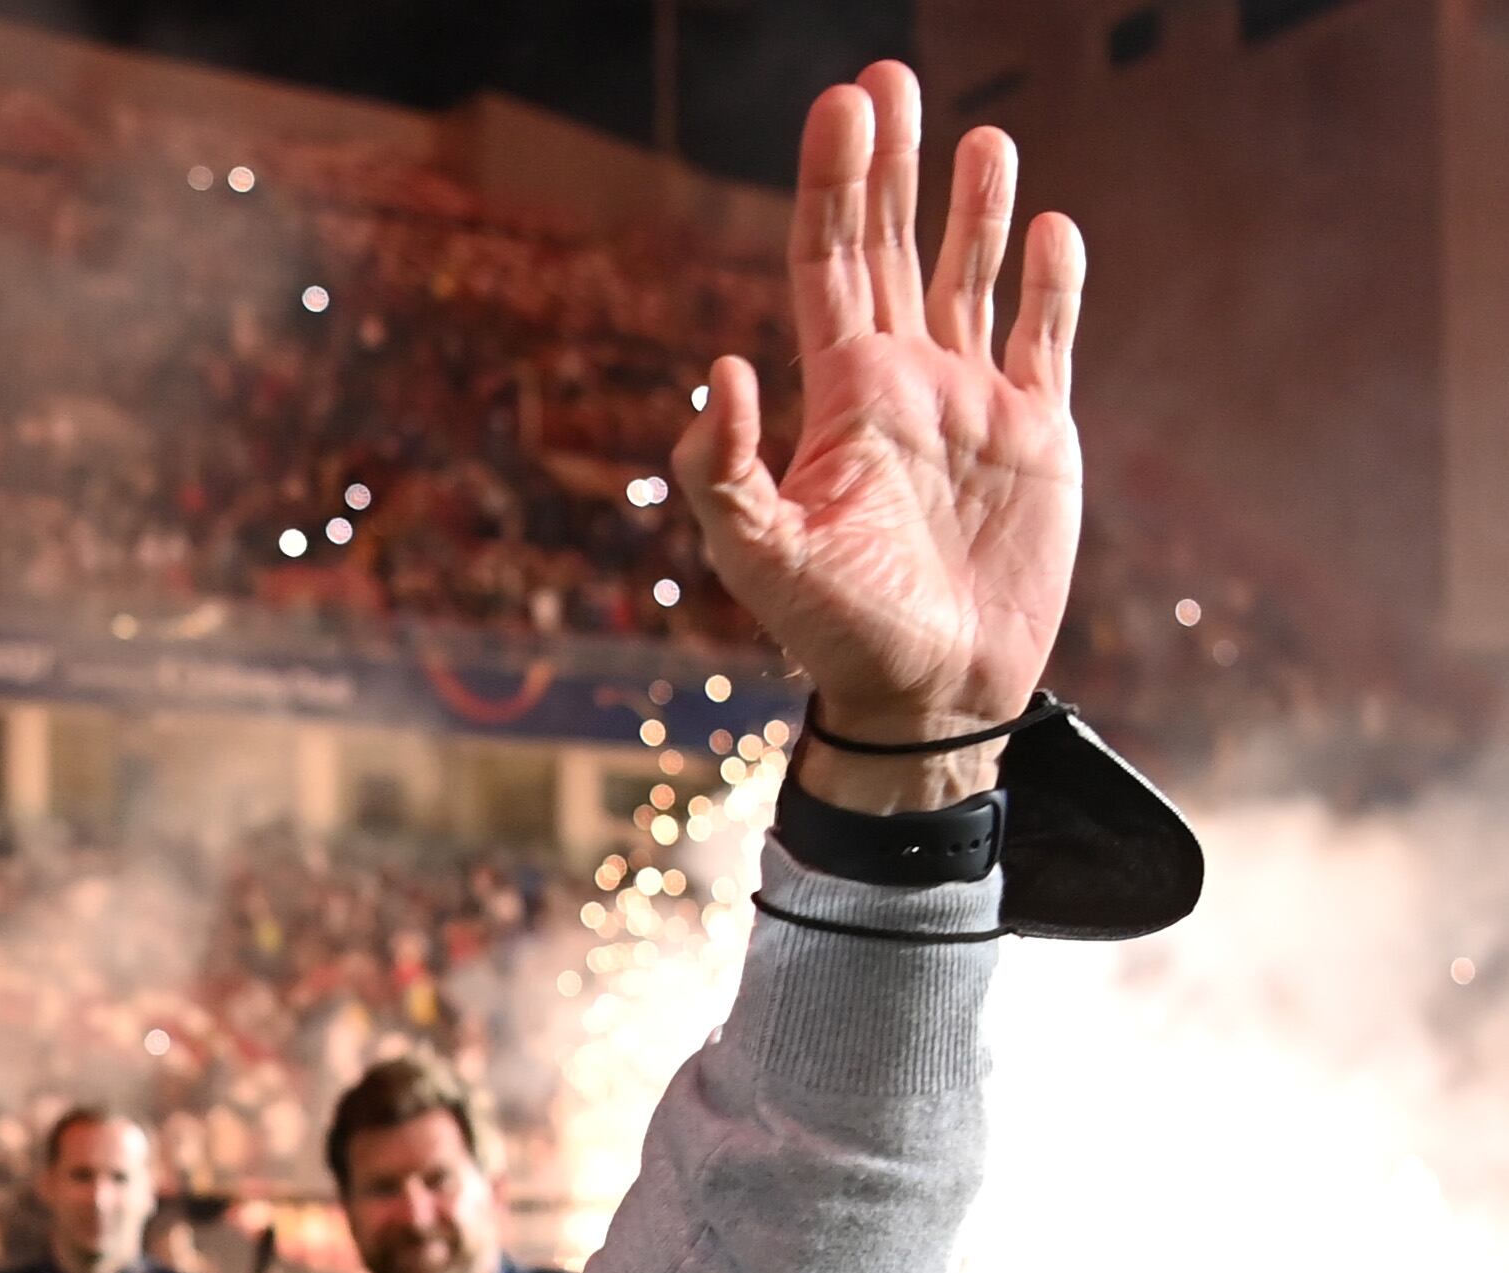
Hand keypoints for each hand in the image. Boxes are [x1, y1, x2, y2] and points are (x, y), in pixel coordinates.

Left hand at [675, 63, 1084, 813]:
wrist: (930, 695)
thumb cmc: (836, 635)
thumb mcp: (761, 557)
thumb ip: (723, 470)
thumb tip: (721, 366)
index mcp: (839, 396)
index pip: (828, 262)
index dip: (832, 183)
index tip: (841, 104)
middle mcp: (902, 385)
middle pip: (892, 248)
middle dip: (888, 165)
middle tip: (888, 77)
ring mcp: (971, 406)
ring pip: (971, 280)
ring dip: (973, 208)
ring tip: (982, 134)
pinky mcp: (1038, 436)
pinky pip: (1044, 341)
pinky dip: (1051, 285)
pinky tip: (1050, 228)